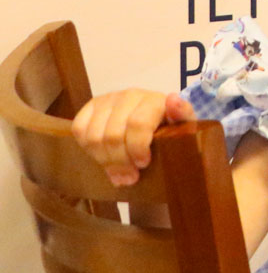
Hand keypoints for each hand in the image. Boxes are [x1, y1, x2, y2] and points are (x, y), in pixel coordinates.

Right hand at [70, 89, 194, 186]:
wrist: (155, 122)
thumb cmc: (171, 129)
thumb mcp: (184, 127)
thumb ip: (182, 116)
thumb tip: (173, 100)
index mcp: (154, 100)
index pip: (137, 124)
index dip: (137, 148)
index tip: (143, 164)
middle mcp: (130, 95)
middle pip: (113, 135)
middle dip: (120, 162)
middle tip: (129, 178)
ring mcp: (108, 99)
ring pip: (93, 136)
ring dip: (104, 160)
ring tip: (117, 173)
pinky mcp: (91, 106)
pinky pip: (79, 129)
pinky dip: (88, 149)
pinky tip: (103, 156)